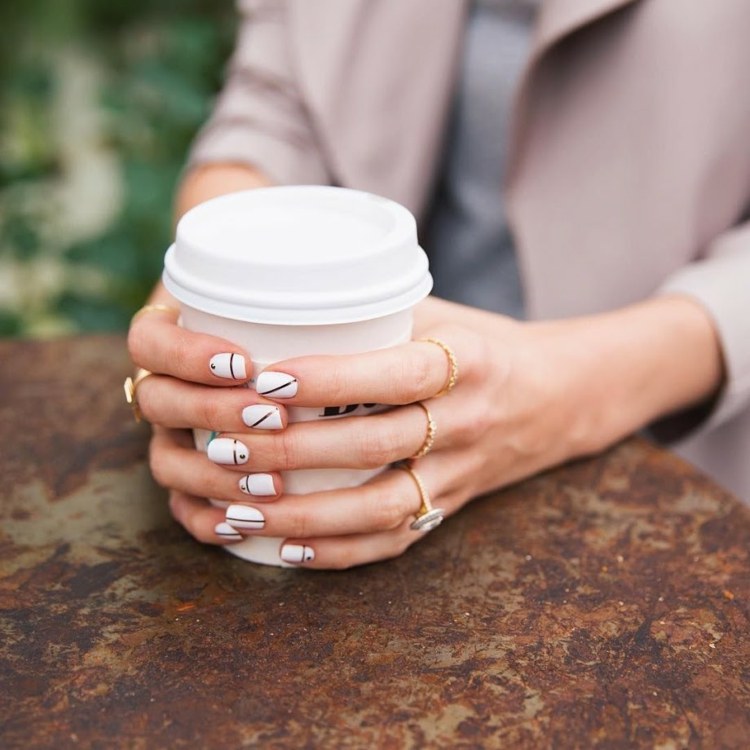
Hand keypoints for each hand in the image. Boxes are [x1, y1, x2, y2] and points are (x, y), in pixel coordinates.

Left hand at [154, 297, 591, 567]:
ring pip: (381, 507)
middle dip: (296, 452)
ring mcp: (460, 473)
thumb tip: (285, 306)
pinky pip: (395, 541)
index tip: (265, 381)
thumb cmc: (482, 346)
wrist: (553, 397)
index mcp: (468, 361)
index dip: (331, 379)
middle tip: (228, 449)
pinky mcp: (450, 507)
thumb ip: (378, 314)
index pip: (397, 373)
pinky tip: (284, 547)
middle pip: (377, 446)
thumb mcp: (443, 314)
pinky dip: (338, 550)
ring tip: (241, 508)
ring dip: (306, 514)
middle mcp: (467, 421)